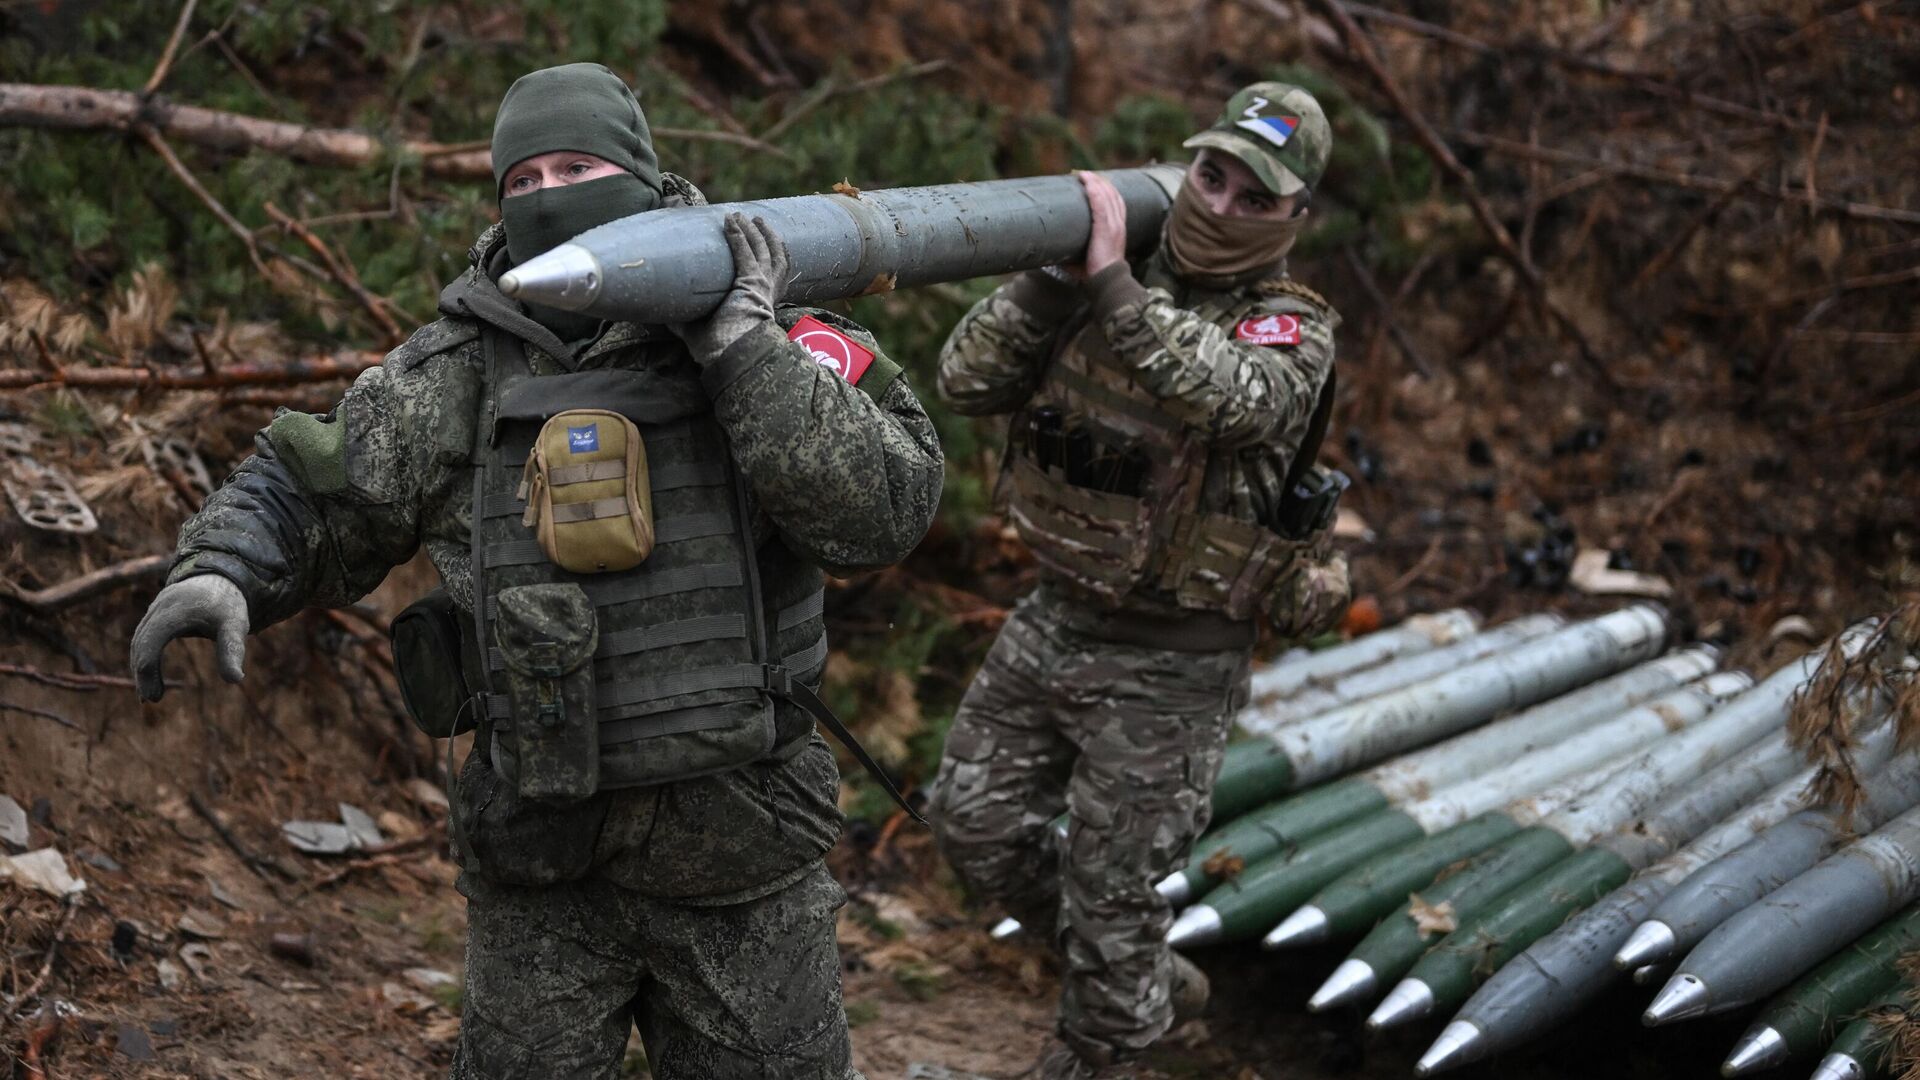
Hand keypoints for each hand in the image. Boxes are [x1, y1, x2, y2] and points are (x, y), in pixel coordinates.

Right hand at [130, 574, 249, 701]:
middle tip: (151, 699)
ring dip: (140, 666)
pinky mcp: (156, 614)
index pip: (150, 642)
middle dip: (142, 672)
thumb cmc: (228, 603)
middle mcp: (159, 608)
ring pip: (139, 640)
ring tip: (149, 695)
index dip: (148, 670)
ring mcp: (155, 609)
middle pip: (140, 643)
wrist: (222, 575)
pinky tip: (150, 676)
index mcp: (175, 611)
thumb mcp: (236, 625)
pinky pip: (143, 636)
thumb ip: (233, 650)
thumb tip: (235, 679)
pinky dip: (143, 656)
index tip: (155, 696)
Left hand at [672, 212, 790, 361]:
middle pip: (775, 258)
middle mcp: (766, 294)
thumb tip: (663, 313)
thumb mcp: (700, 332)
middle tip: (758, 221)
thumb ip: (686, 320)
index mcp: (761, 306)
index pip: (773, 277)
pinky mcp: (751, 283)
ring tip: (746, 216)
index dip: (769, 258)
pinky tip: (729, 222)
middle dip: (767, 237)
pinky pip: (745, 253)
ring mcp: (761, 287)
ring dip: (755, 231)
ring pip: (765, 250)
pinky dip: (738, 236)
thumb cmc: (719, 351)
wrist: (731, 358)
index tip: (761, 245)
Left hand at [1061, 170, 1127, 279]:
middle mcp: (1118, 224)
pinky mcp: (1105, 228)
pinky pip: (1101, 204)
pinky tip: (1087, 181)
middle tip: (1084, 175)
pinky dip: (1094, 190)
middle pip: (1112, 195)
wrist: (1107, 282)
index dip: (1107, 191)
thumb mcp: (1090, 257)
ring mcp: (1113, 225)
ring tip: (1083, 174)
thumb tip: (1053, 253)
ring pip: (1106, 195)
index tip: (1094, 183)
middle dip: (1099, 182)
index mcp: (1118, 230)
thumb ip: (1076, 251)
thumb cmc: (1097, 274)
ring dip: (1095, 182)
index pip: (1116, 204)